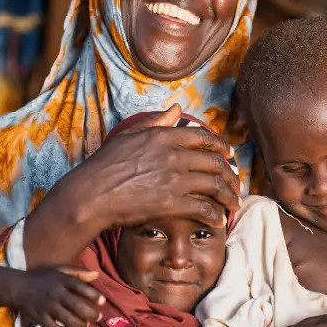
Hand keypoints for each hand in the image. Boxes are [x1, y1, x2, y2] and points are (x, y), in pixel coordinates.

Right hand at [10, 267, 104, 326]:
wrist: (18, 287)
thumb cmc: (42, 278)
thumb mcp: (59, 270)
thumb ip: (78, 273)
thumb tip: (97, 275)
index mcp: (61, 280)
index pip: (80, 287)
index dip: (93, 295)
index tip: (102, 301)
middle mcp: (55, 293)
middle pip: (77, 306)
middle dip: (91, 314)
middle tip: (98, 317)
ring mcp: (47, 306)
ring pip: (68, 320)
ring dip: (80, 324)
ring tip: (85, 324)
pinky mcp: (40, 318)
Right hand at [24, 105, 240, 268]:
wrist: (91, 194)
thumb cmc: (104, 165)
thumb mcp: (129, 135)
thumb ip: (156, 121)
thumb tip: (176, 107)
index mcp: (164, 136)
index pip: (204, 138)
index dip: (221, 147)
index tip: (228, 155)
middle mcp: (174, 155)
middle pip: (215, 162)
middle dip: (231, 174)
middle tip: (235, 183)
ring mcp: (175, 179)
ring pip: (216, 186)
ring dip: (229, 196)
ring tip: (233, 204)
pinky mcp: (172, 203)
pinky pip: (205, 208)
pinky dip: (216, 215)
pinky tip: (219, 219)